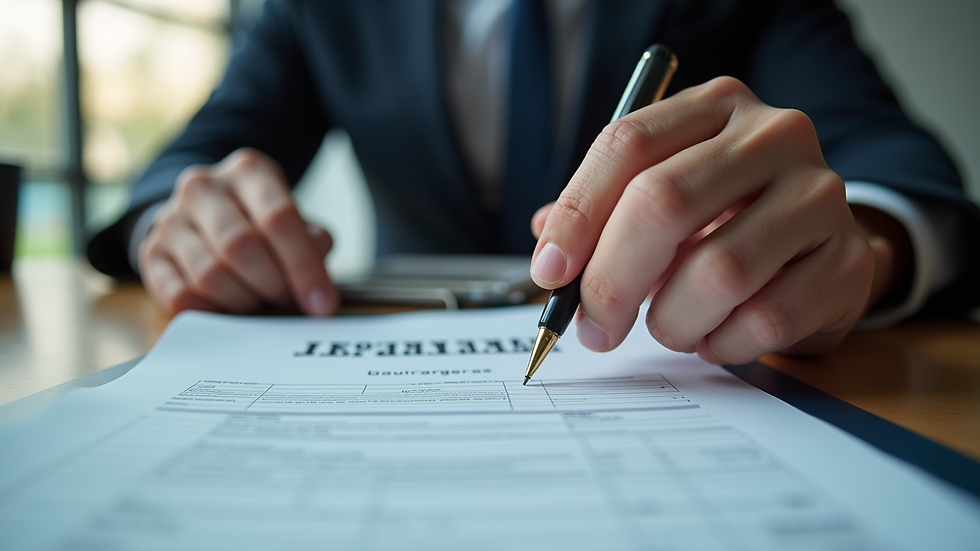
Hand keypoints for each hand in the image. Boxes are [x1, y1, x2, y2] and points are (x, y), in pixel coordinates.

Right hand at [138, 148, 338, 315]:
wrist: (207, 213)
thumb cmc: (262, 221)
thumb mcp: (295, 219)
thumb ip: (312, 243)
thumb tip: (316, 284)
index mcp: (248, 170)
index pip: (278, 217)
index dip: (304, 266)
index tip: (322, 303)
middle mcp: (202, 187)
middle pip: (240, 246)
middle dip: (273, 286)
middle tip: (289, 303)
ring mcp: (170, 218)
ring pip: (209, 275)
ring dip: (244, 302)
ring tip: (262, 304)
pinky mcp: (150, 253)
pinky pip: (178, 296)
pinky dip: (210, 312)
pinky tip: (229, 309)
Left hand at [530, 77, 888, 363]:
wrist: (821, 251)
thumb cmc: (726, 223)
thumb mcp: (663, 198)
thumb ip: (603, 217)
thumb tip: (550, 261)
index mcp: (715, 106)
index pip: (628, 144)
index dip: (578, 214)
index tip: (549, 273)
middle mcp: (772, 135)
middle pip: (663, 202)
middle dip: (610, 281)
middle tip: (594, 328)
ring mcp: (819, 193)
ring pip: (717, 271)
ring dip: (671, 320)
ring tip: (669, 326)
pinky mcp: (847, 259)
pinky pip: (764, 319)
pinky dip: (721, 343)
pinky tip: (716, 335)